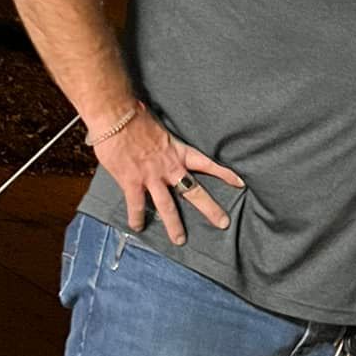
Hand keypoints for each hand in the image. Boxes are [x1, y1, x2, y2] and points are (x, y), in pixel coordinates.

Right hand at [95, 105, 244, 245]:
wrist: (116, 115)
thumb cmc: (136, 116)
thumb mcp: (160, 128)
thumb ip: (165, 143)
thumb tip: (162, 145)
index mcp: (178, 151)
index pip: (207, 164)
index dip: (224, 174)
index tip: (240, 183)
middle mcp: (169, 167)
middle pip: (194, 191)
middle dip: (210, 208)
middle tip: (223, 223)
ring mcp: (151, 176)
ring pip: (167, 206)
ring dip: (174, 225)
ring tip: (180, 240)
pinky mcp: (132, 181)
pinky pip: (136, 204)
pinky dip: (137, 217)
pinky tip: (138, 227)